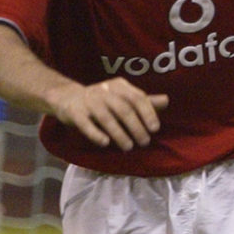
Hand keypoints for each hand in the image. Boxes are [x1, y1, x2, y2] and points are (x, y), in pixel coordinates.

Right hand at [53, 78, 169, 149]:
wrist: (67, 98)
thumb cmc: (102, 100)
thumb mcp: (122, 97)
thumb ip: (143, 101)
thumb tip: (167, 101)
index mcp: (119, 86)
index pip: (137, 97)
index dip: (148, 113)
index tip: (155, 129)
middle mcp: (104, 91)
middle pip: (123, 109)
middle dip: (136, 127)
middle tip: (144, 142)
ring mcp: (88, 101)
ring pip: (106, 118)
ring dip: (119, 134)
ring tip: (128, 147)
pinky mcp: (74, 112)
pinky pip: (85, 124)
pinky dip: (96, 134)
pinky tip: (105, 143)